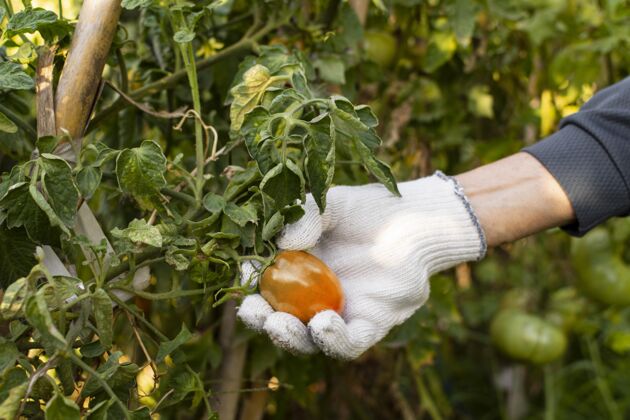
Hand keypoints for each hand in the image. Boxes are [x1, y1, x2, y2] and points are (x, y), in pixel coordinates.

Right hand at [237, 172, 485, 358]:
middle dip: (261, 321)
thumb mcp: (330, 203)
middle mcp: (315, 297)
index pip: (265, 286)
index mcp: (298, 270)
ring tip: (280, 324)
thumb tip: (282, 244)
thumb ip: (304, 215)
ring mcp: (342, 313)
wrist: (416, 218)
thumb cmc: (369, 209)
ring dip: (290, 337)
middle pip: (280, 320)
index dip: (250, 285)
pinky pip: (349, 344)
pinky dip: (333, 340)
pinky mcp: (372, 324)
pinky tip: (323, 323)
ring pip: (309, 340)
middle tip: (253, 311)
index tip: (244, 274)